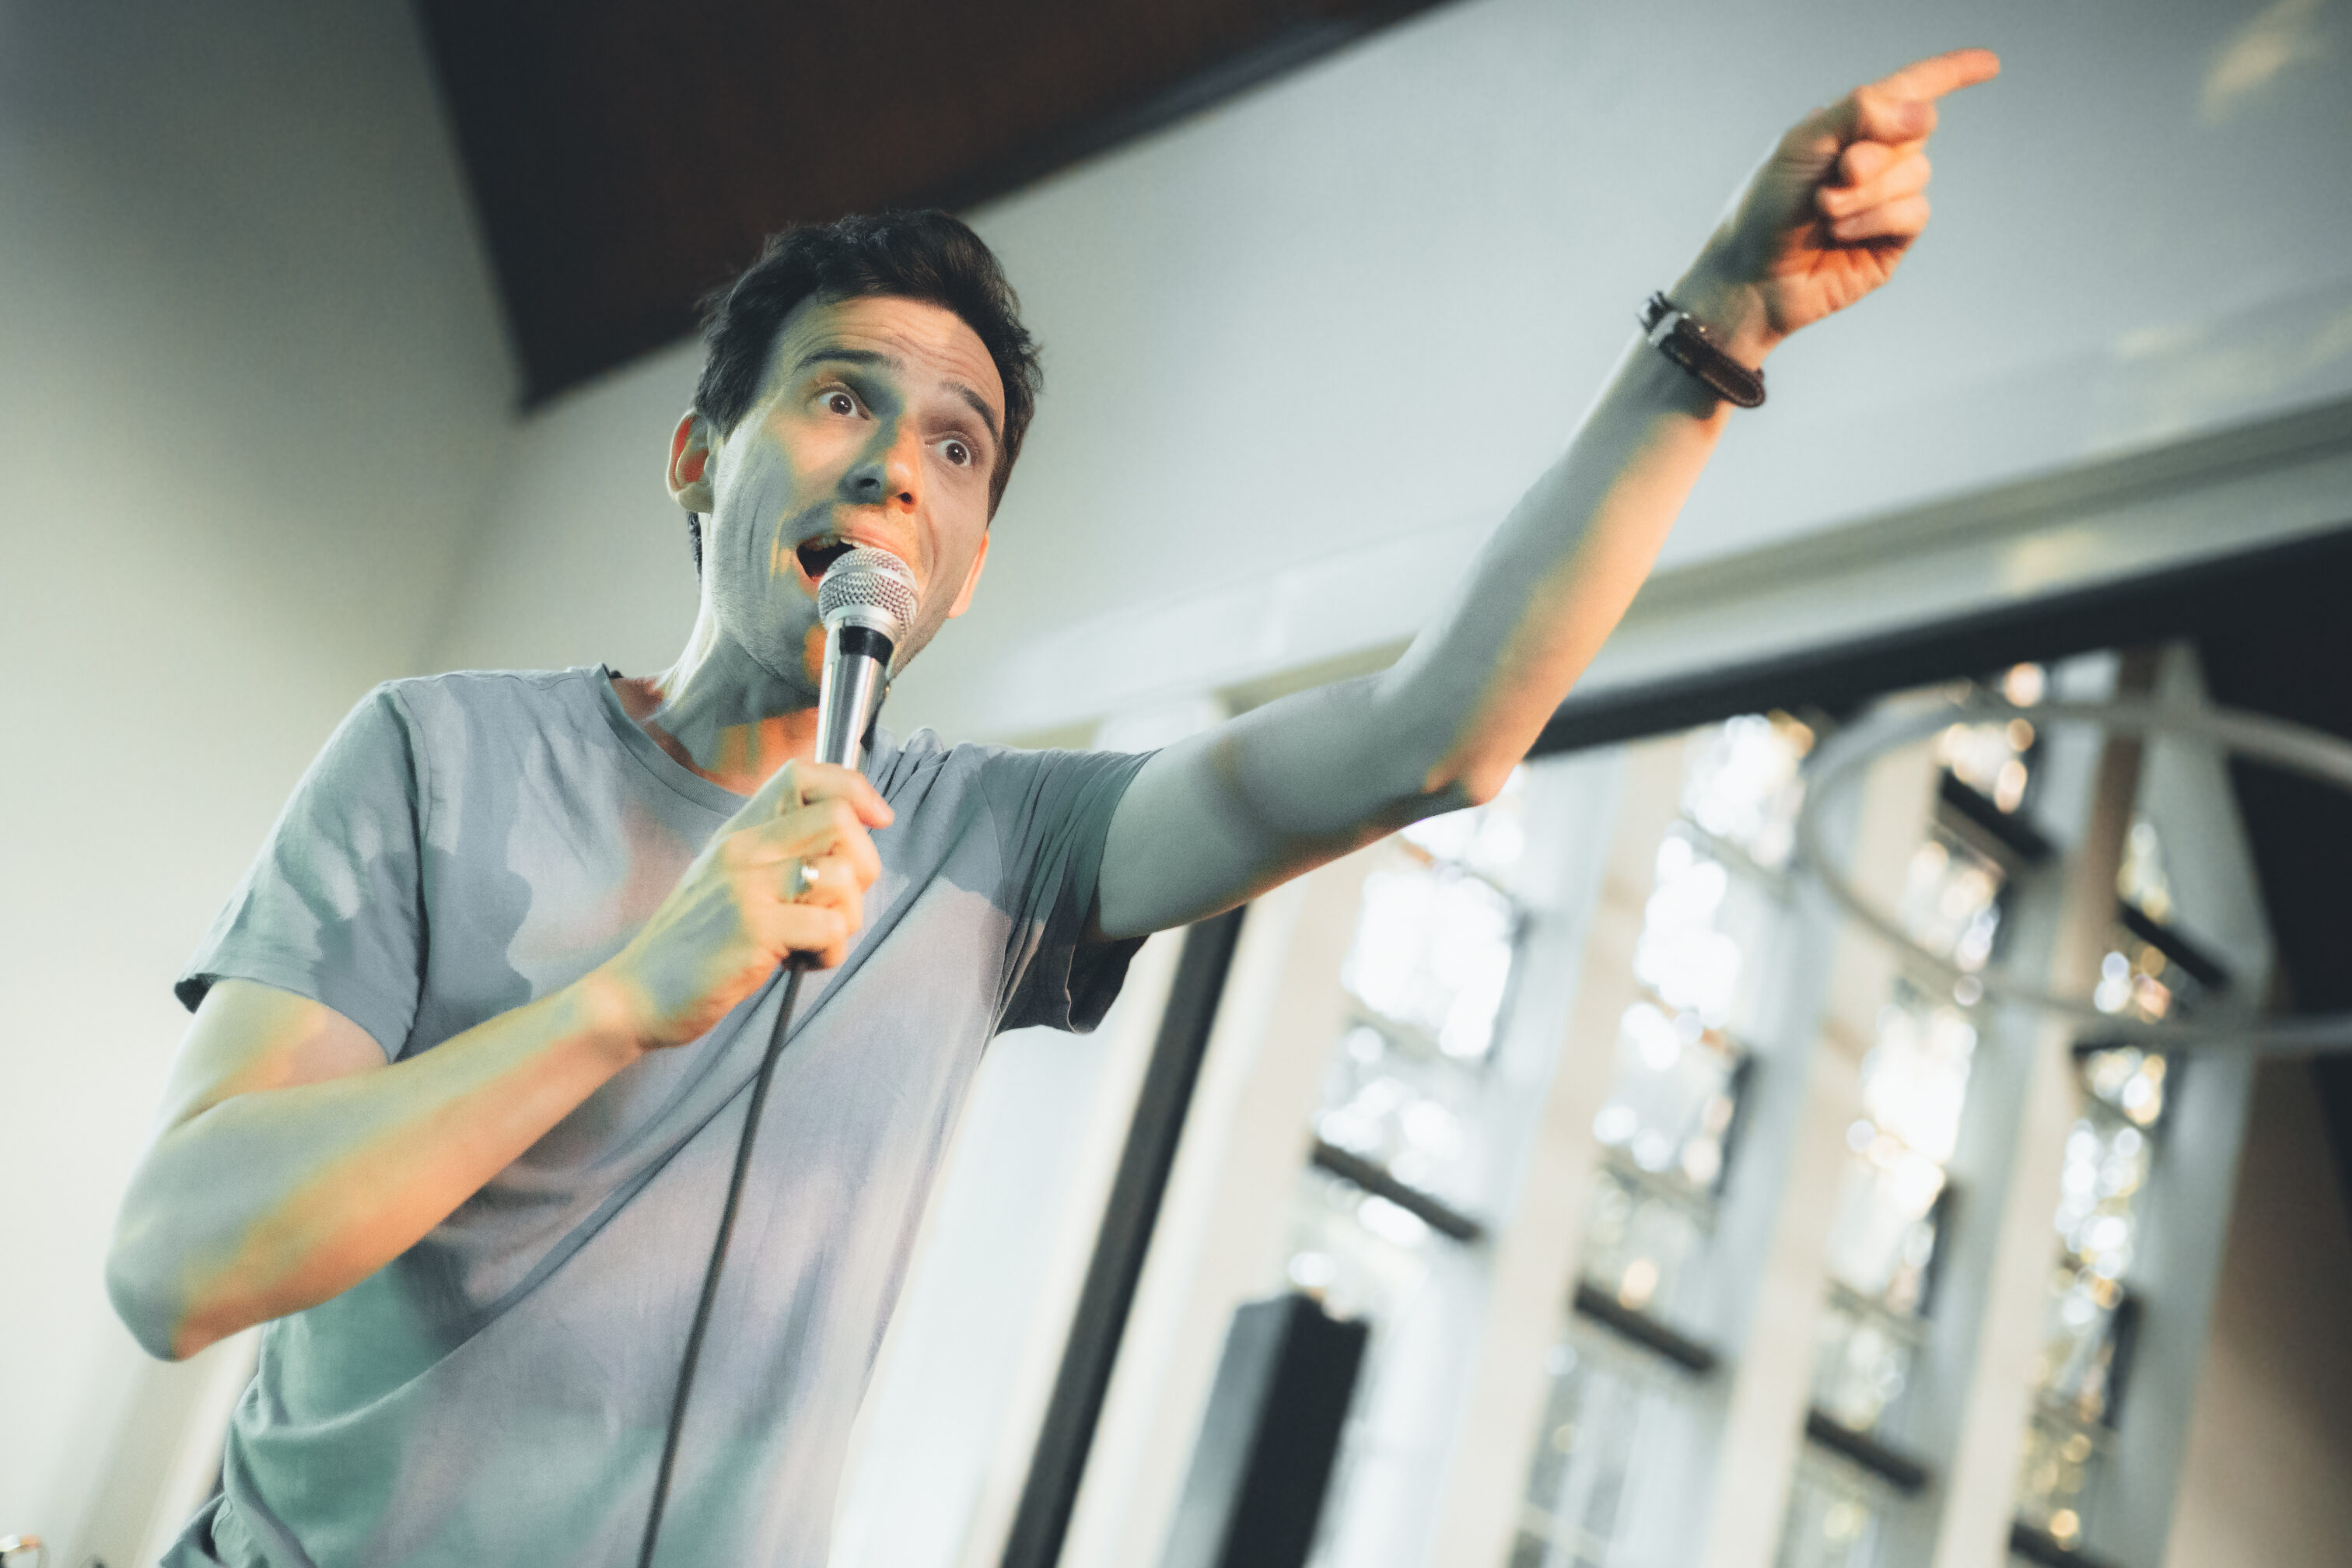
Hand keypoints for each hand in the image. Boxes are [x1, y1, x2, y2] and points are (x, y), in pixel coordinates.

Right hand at [592, 761, 892, 1049]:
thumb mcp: (726, 879)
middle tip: (839, 902)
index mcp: (739, 831)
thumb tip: (849, 839)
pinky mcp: (754, 929)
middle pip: (839, 818)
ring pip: (843, 875)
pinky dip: (831, 953)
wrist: (636, 995)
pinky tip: (802, 962)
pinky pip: (831, 927)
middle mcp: (743, 848)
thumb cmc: (692, 944)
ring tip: (813, 940)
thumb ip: (776, 853)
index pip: (803, 774)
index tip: (877, 819)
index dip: (854, 788)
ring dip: (847, 917)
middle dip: (864, 864)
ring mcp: (747, 886)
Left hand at [1674, 48, 2000, 364]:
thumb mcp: (1802, 145)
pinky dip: (1876, 218)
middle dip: (1874, 152)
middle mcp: (1876, 159)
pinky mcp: (1893, 239)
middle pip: (1916, 131)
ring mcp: (1887, 200)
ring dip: (1867, 192)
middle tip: (1835, 174)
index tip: (1989, 64)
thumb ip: (1859, 114)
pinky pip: (1914, 213)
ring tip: (1824, 211)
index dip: (1951, 73)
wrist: (1750, 277)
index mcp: (1852, 128)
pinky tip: (1839, 234)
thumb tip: (1924, 111)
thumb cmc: (1765, 208)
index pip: (1910, 91)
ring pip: (1917, 173)